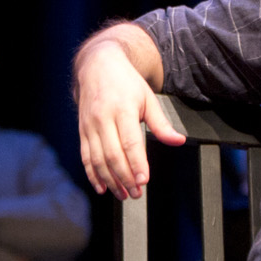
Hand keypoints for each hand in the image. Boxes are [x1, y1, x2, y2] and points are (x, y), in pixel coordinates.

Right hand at [74, 35, 181, 199]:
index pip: (130, 142)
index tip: (143, 181)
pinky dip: (92, 175)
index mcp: (122, 109)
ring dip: (110, 180)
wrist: (96, 66)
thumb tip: (178, 141)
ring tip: (122, 194)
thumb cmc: (126, 83)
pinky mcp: (82, 131)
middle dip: (125, 178)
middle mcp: (103, 119)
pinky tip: (101, 187)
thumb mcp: (148, 98)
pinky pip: (85, 157)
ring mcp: (90, 126)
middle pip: (113, 155)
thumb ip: (161, 124)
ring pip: (97, 160)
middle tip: (136, 194)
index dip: (137, 163)